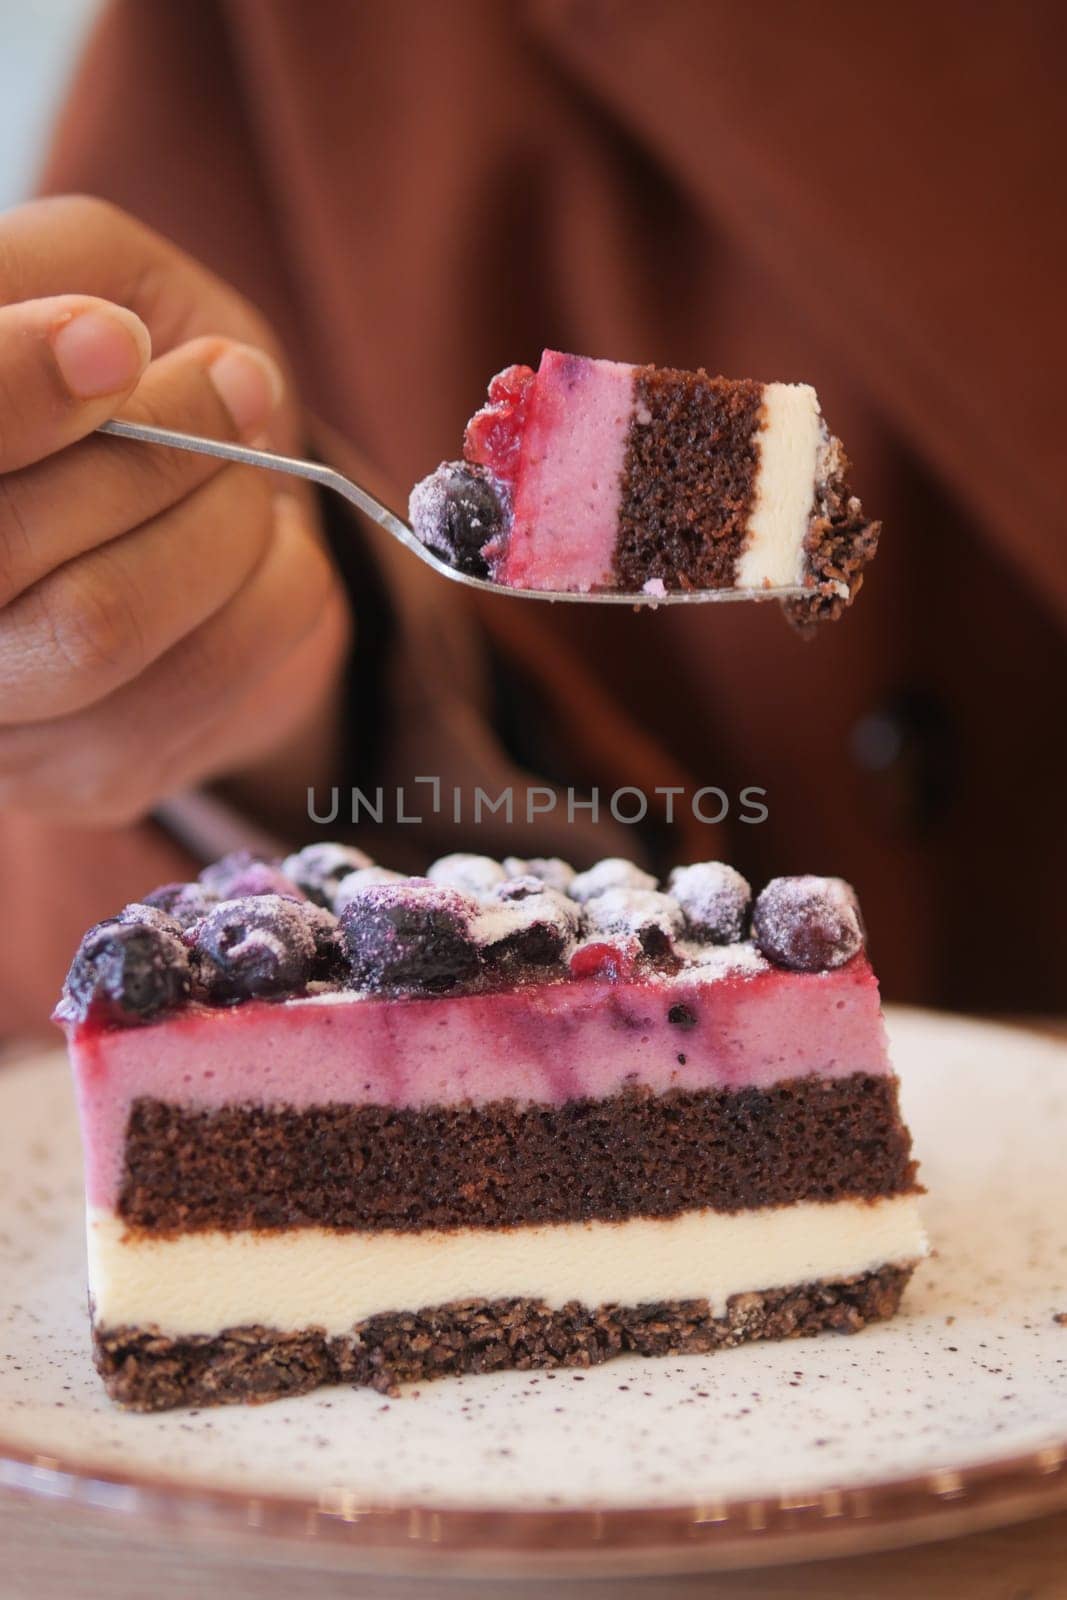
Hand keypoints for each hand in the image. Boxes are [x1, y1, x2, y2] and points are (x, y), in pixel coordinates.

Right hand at [0, 196, 349, 828]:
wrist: (223, 524)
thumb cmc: (144, 377)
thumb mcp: (99, 276)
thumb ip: (62, 278)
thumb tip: (94, 344)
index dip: (8, 391)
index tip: (116, 341)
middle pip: (5, 543)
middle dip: (151, 449)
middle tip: (233, 384)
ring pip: (100, 624)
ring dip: (218, 522)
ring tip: (251, 467)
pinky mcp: (81, 776)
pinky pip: (204, 678)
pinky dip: (274, 588)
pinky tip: (267, 547)